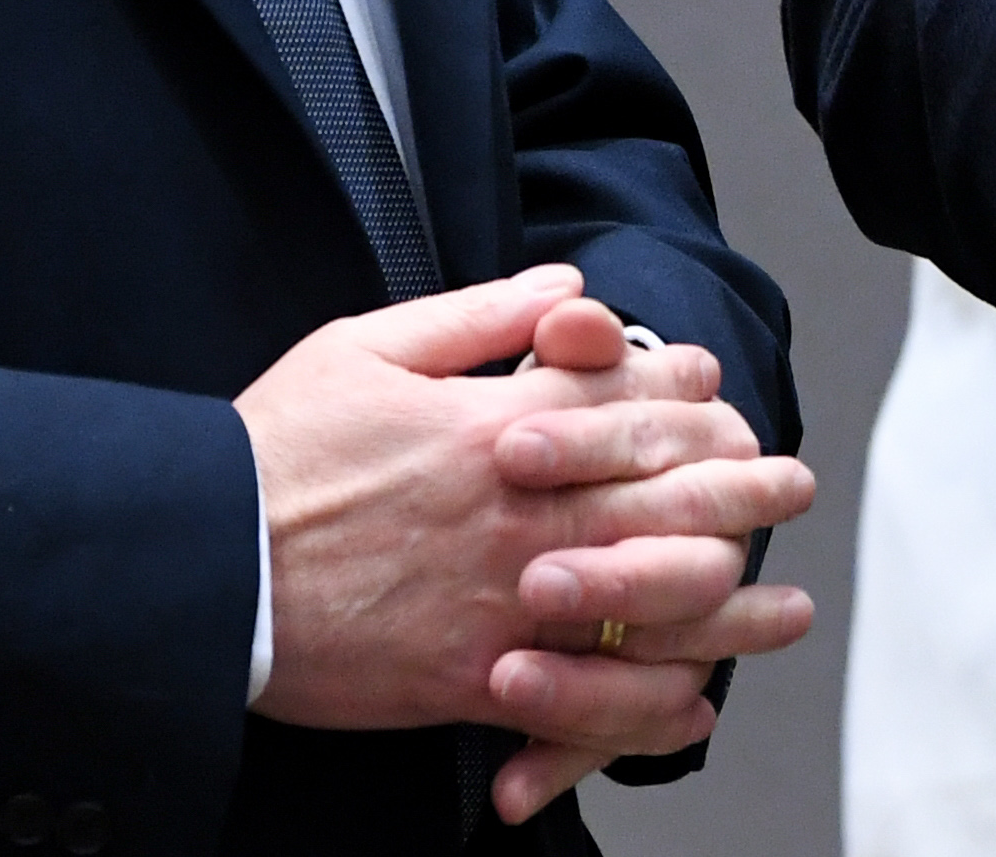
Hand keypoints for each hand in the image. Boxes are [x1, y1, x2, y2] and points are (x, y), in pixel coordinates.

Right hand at [240, 263, 815, 789]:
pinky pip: (584, 702)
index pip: (626, 401)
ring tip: (784, 607)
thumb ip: (476, 318)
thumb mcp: (367, 347)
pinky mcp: (469, 679)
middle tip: (792, 485)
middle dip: (744, 489)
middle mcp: (514, 511)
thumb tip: (566, 287)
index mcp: (493, 424)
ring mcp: (499, 599)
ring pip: (645, 605)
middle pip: (664, 498)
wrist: (203, 569)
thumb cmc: (274, 454)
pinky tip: (692, 705)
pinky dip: (645, 709)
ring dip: (728, 607)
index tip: (724, 394)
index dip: (690, 396)